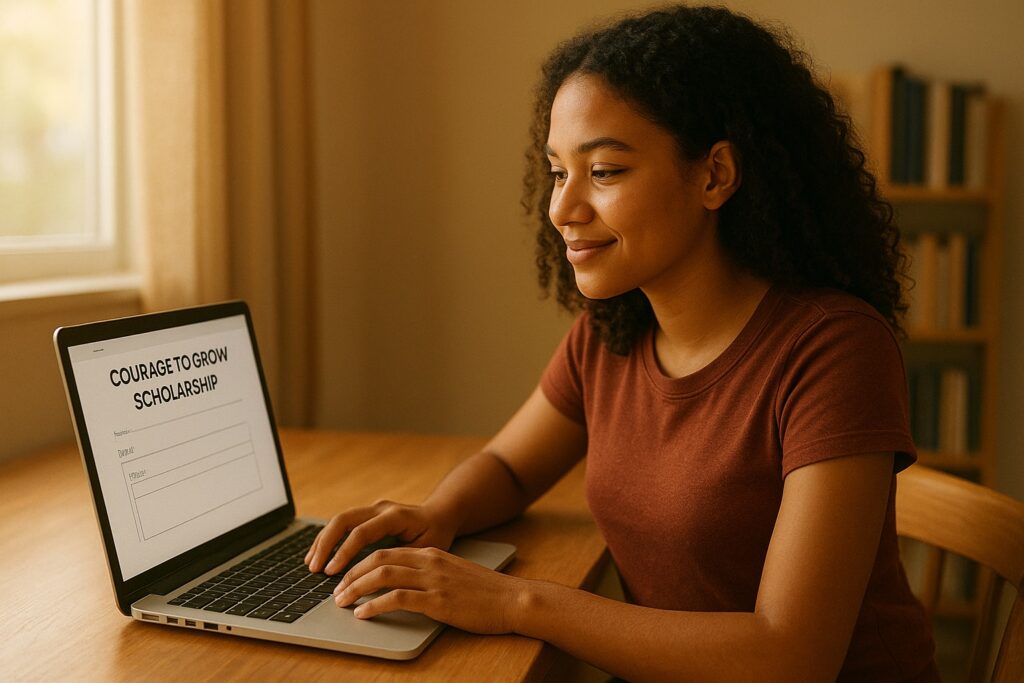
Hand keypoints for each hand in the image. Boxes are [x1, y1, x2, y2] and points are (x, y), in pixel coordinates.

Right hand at [304, 500, 456, 574]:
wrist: (441, 514)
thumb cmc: (436, 534)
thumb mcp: (427, 549)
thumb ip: (404, 560)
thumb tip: (381, 581)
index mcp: (395, 516)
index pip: (362, 532)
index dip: (344, 552)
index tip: (332, 572)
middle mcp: (380, 508)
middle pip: (344, 520)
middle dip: (326, 544)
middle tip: (315, 568)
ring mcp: (372, 509)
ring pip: (339, 520)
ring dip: (323, 541)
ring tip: (310, 564)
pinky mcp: (367, 515)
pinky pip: (343, 523)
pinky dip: (328, 538)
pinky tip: (318, 554)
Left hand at [333, 546, 525, 633]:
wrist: (513, 599)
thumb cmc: (485, 592)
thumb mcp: (453, 574)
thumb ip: (429, 574)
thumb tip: (403, 586)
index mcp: (431, 553)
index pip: (386, 551)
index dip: (360, 563)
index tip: (345, 577)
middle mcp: (429, 561)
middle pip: (378, 559)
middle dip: (351, 573)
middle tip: (336, 590)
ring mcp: (433, 579)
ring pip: (383, 575)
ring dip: (356, 588)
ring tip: (342, 601)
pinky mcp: (438, 600)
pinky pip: (398, 598)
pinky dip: (375, 605)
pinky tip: (363, 614)